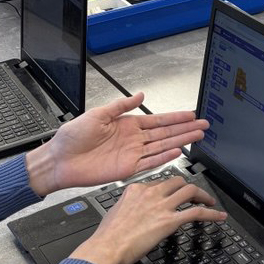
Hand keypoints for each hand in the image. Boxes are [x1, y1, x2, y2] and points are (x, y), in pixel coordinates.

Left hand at [25, 92, 208, 197]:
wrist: (59, 160)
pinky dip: (165, 157)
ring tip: (198, 136)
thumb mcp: (97, 114)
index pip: (157, 120)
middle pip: (165, 133)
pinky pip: (151, 162)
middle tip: (203, 125)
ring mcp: (132, 154)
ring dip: (181, 141)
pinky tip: (178, 152)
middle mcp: (133, 140)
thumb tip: (140, 95)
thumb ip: (121, 105)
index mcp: (127, 125)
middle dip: (185, 128)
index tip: (191, 114)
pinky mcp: (128, 169)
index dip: (175, 117)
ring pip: (163, 147)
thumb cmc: (72, 137)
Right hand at [70, 175, 226, 263]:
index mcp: (136, 189)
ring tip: (210, 201)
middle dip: (188, 187)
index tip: (173, 194)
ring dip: (203, 195)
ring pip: (190, 191)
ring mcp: (162, 206)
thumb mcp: (116, 212)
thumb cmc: (107, 237)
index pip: (159, 183)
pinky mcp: (170, 221)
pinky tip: (219, 216)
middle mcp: (151, 194)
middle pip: (177, 181)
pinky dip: (212, 214)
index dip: (169, 189)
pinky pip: (197, 212)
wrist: (105, 249)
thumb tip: (137, 210)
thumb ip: (130, 206)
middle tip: (195, 194)